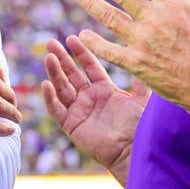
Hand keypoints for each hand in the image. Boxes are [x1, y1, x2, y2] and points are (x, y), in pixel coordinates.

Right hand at [42, 35, 148, 183]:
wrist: (134, 150)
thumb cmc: (140, 126)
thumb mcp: (141, 98)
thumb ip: (140, 80)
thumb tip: (143, 56)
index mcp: (105, 90)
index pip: (89, 67)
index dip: (81, 53)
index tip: (72, 38)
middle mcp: (90, 99)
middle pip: (71, 74)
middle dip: (61, 58)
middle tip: (50, 43)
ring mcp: (79, 112)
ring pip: (62, 88)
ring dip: (54, 73)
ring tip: (48, 57)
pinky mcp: (71, 126)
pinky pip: (57, 110)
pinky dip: (50, 98)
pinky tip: (45, 84)